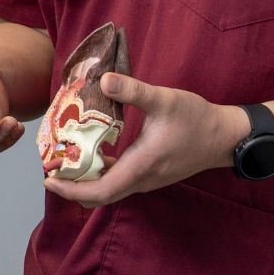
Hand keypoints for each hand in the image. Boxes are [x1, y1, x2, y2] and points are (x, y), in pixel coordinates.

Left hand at [43, 73, 251, 207]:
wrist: (225, 136)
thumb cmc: (196, 119)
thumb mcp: (164, 99)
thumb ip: (133, 90)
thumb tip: (104, 79)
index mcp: (141, 167)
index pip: (100, 192)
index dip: (71, 190)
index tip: (48, 179)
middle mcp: (141, 180)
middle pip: (99, 195)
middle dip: (71, 185)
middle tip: (49, 166)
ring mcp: (145, 179)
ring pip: (108, 189)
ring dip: (84, 179)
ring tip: (62, 158)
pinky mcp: (148, 174)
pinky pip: (118, 180)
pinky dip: (99, 172)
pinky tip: (88, 151)